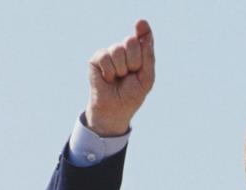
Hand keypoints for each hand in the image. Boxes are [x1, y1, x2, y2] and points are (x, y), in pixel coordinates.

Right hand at [84, 20, 154, 136]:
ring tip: (119, 78)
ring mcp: (110, 54)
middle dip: (134, 61)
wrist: (115, 110)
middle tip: (131, 74)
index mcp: (138, 55)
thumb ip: (148, 56)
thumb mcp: (146, 77)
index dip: (143, 30)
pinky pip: (105, 57)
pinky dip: (109, 72)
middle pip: (131, 41)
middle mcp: (124, 51)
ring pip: (118, 49)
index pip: (142, 38)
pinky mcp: (97, 59)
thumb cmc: (132, 95)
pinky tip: (108, 78)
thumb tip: (145, 33)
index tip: (141, 23)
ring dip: (122, 69)